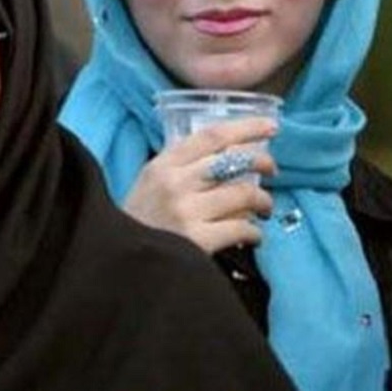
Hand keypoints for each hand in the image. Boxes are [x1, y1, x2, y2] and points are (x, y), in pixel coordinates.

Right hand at [124, 117, 276, 253]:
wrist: (119, 263)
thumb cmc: (141, 221)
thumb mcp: (151, 183)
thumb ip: (183, 166)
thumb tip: (232, 154)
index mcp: (164, 164)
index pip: (213, 135)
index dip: (247, 127)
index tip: (271, 126)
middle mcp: (175, 183)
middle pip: (234, 161)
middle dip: (263, 162)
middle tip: (272, 170)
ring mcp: (185, 211)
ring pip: (244, 194)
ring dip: (263, 200)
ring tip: (264, 208)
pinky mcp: (196, 241)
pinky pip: (241, 228)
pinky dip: (255, 231)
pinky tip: (254, 235)